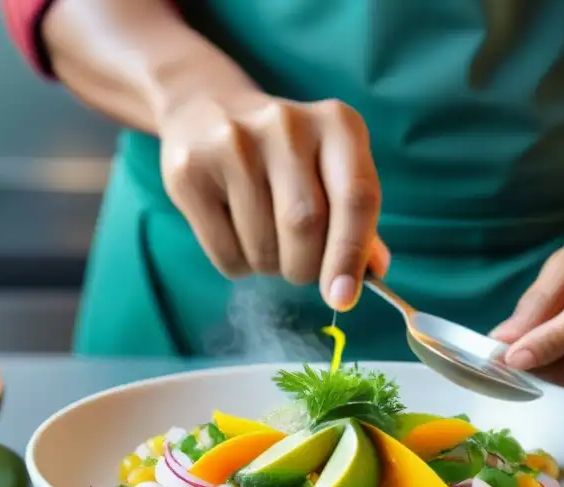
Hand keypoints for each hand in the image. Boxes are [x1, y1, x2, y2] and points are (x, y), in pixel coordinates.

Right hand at [158, 91, 389, 309]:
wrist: (208, 111)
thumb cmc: (287, 157)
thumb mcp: (331, 170)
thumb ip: (357, 219)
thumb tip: (374, 271)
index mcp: (337, 125)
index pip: (355, 197)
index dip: (351, 254)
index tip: (343, 298)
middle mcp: (287, 125)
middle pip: (305, 225)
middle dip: (306, 267)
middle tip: (300, 269)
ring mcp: (233, 143)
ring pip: (263, 247)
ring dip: (270, 267)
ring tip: (265, 241)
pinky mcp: (190, 170)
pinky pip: (225, 253)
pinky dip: (239, 266)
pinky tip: (237, 236)